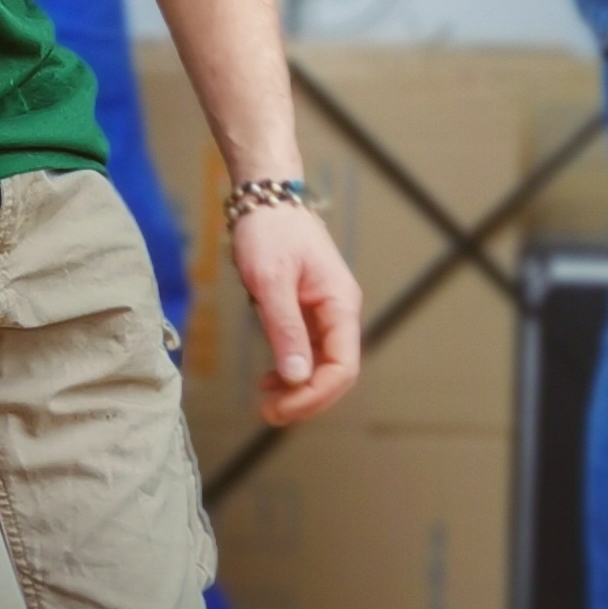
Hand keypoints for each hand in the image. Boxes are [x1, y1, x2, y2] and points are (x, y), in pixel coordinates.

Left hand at [232, 202, 361, 425]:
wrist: (264, 195)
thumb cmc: (270, 230)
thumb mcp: (271, 281)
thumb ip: (285, 329)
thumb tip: (297, 378)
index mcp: (341, 303)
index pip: (343, 367)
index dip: (315, 394)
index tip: (281, 407)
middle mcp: (340, 310)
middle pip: (336, 371)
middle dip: (307, 397)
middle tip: (269, 413)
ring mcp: (325, 309)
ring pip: (323, 363)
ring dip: (299, 388)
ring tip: (267, 402)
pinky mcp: (309, 307)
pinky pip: (309, 348)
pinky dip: (292, 368)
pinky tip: (271, 377)